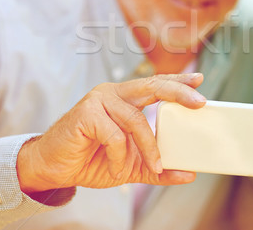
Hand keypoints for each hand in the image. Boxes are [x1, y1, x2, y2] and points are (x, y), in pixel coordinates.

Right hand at [16, 73, 205, 192]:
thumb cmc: (90, 160)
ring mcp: (98, 100)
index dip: (178, 81)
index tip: (199, 79)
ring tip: (151, 166)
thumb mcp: (131, 166)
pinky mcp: (85, 113)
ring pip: (136, 120)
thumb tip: (188, 174)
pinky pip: (115, 135)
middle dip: (178, 92)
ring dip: (147, 148)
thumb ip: (158, 169)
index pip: (156, 84)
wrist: (53, 169)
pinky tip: (115, 167)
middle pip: (152, 86)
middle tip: (199, 102)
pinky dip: (119, 156)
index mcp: (125, 99)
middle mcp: (113, 93)